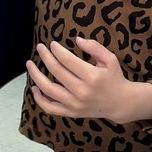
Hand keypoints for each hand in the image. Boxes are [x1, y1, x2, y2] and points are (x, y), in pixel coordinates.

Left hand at [26, 37, 149, 122]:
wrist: (120, 103)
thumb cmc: (115, 78)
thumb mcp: (110, 59)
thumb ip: (94, 47)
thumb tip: (76, 39)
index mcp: (92, 76)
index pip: (67, 60)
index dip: (57, 50)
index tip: (52, 44)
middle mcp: (82, 91)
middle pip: (56, 72)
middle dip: (45, 57)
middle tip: (39, 48)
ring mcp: (75, 104)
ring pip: (48, 90)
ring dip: (36, 76)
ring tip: (30, 65)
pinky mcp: (72, 113)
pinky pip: (50, 108)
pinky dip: (39, 99)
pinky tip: (34, 88)